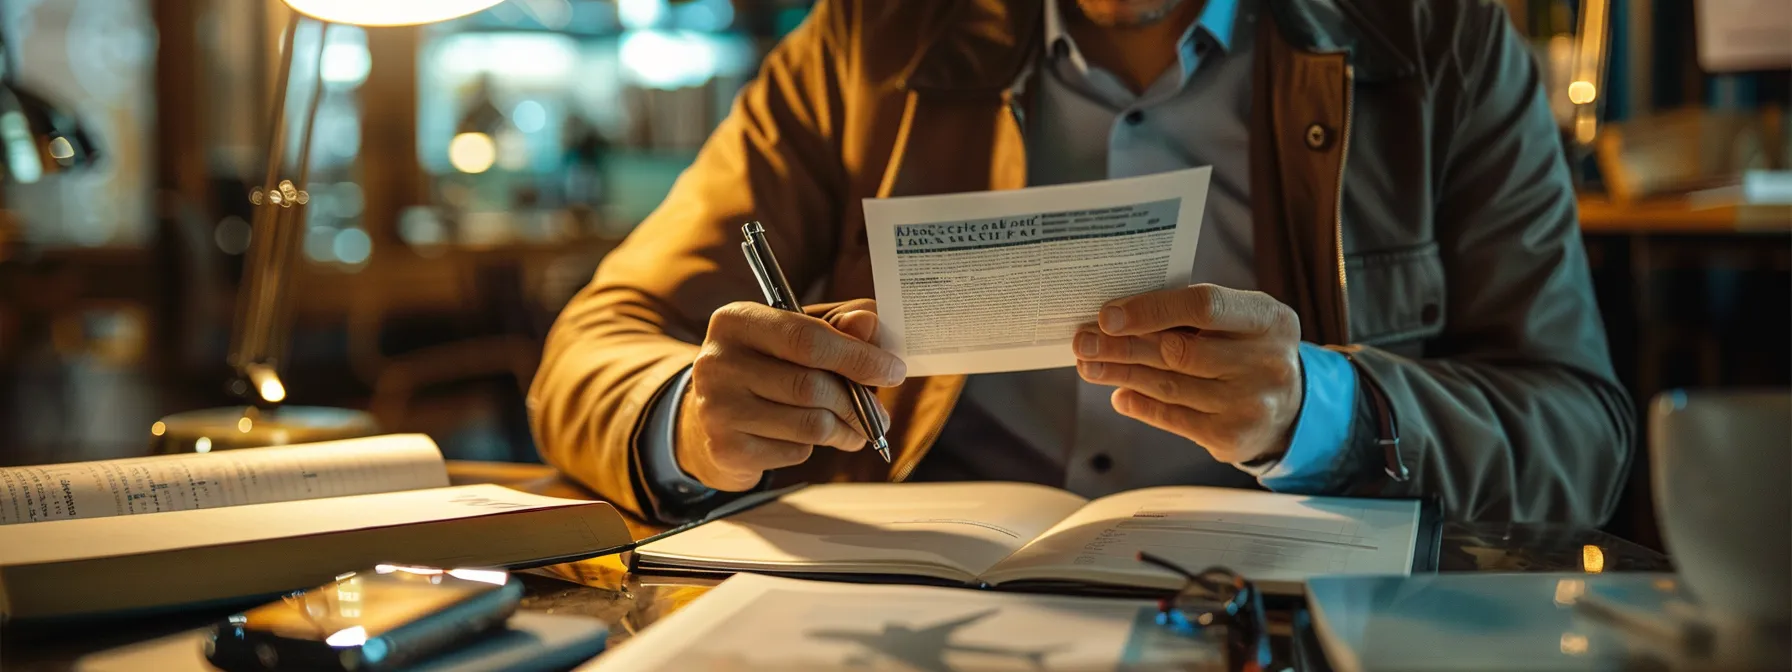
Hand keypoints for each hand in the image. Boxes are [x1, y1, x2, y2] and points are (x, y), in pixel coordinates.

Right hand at [678, 299, 902, 490]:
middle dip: (857, 403)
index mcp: (737, 320)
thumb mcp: (800, 334)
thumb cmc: (769, 365)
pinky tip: (805, 438)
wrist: (715, 415)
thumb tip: (871, 323)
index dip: (858, 357)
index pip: (807, 339)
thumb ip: (840, 324)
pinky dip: (812, 448)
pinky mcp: (725, 448)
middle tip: (880, 415)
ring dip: (844, 430)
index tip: (894, 371)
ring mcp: (717, 408)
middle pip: (811, 386)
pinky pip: (794, 452)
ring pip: (809, 424)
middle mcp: (718, 361)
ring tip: (854, 430)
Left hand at [1072, 284, 1303, 463]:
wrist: (1294, 407)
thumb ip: (1193, 315)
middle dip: (1122, 346)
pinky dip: (1139, 404)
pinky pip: (1172, 419)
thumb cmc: (1251, 349)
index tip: (1108, 315)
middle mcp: (1266, 362)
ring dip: (1120, 375)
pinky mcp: (1232, 437)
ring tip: (1088, 364)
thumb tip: (1119, 318)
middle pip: (1178, 351)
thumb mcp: (1241, 320)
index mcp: (1268, 320)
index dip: (1152, 310)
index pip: (1204, 306)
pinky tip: (1117, 392)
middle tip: (1083, 341)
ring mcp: (1250, 404)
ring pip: (1169, 387)